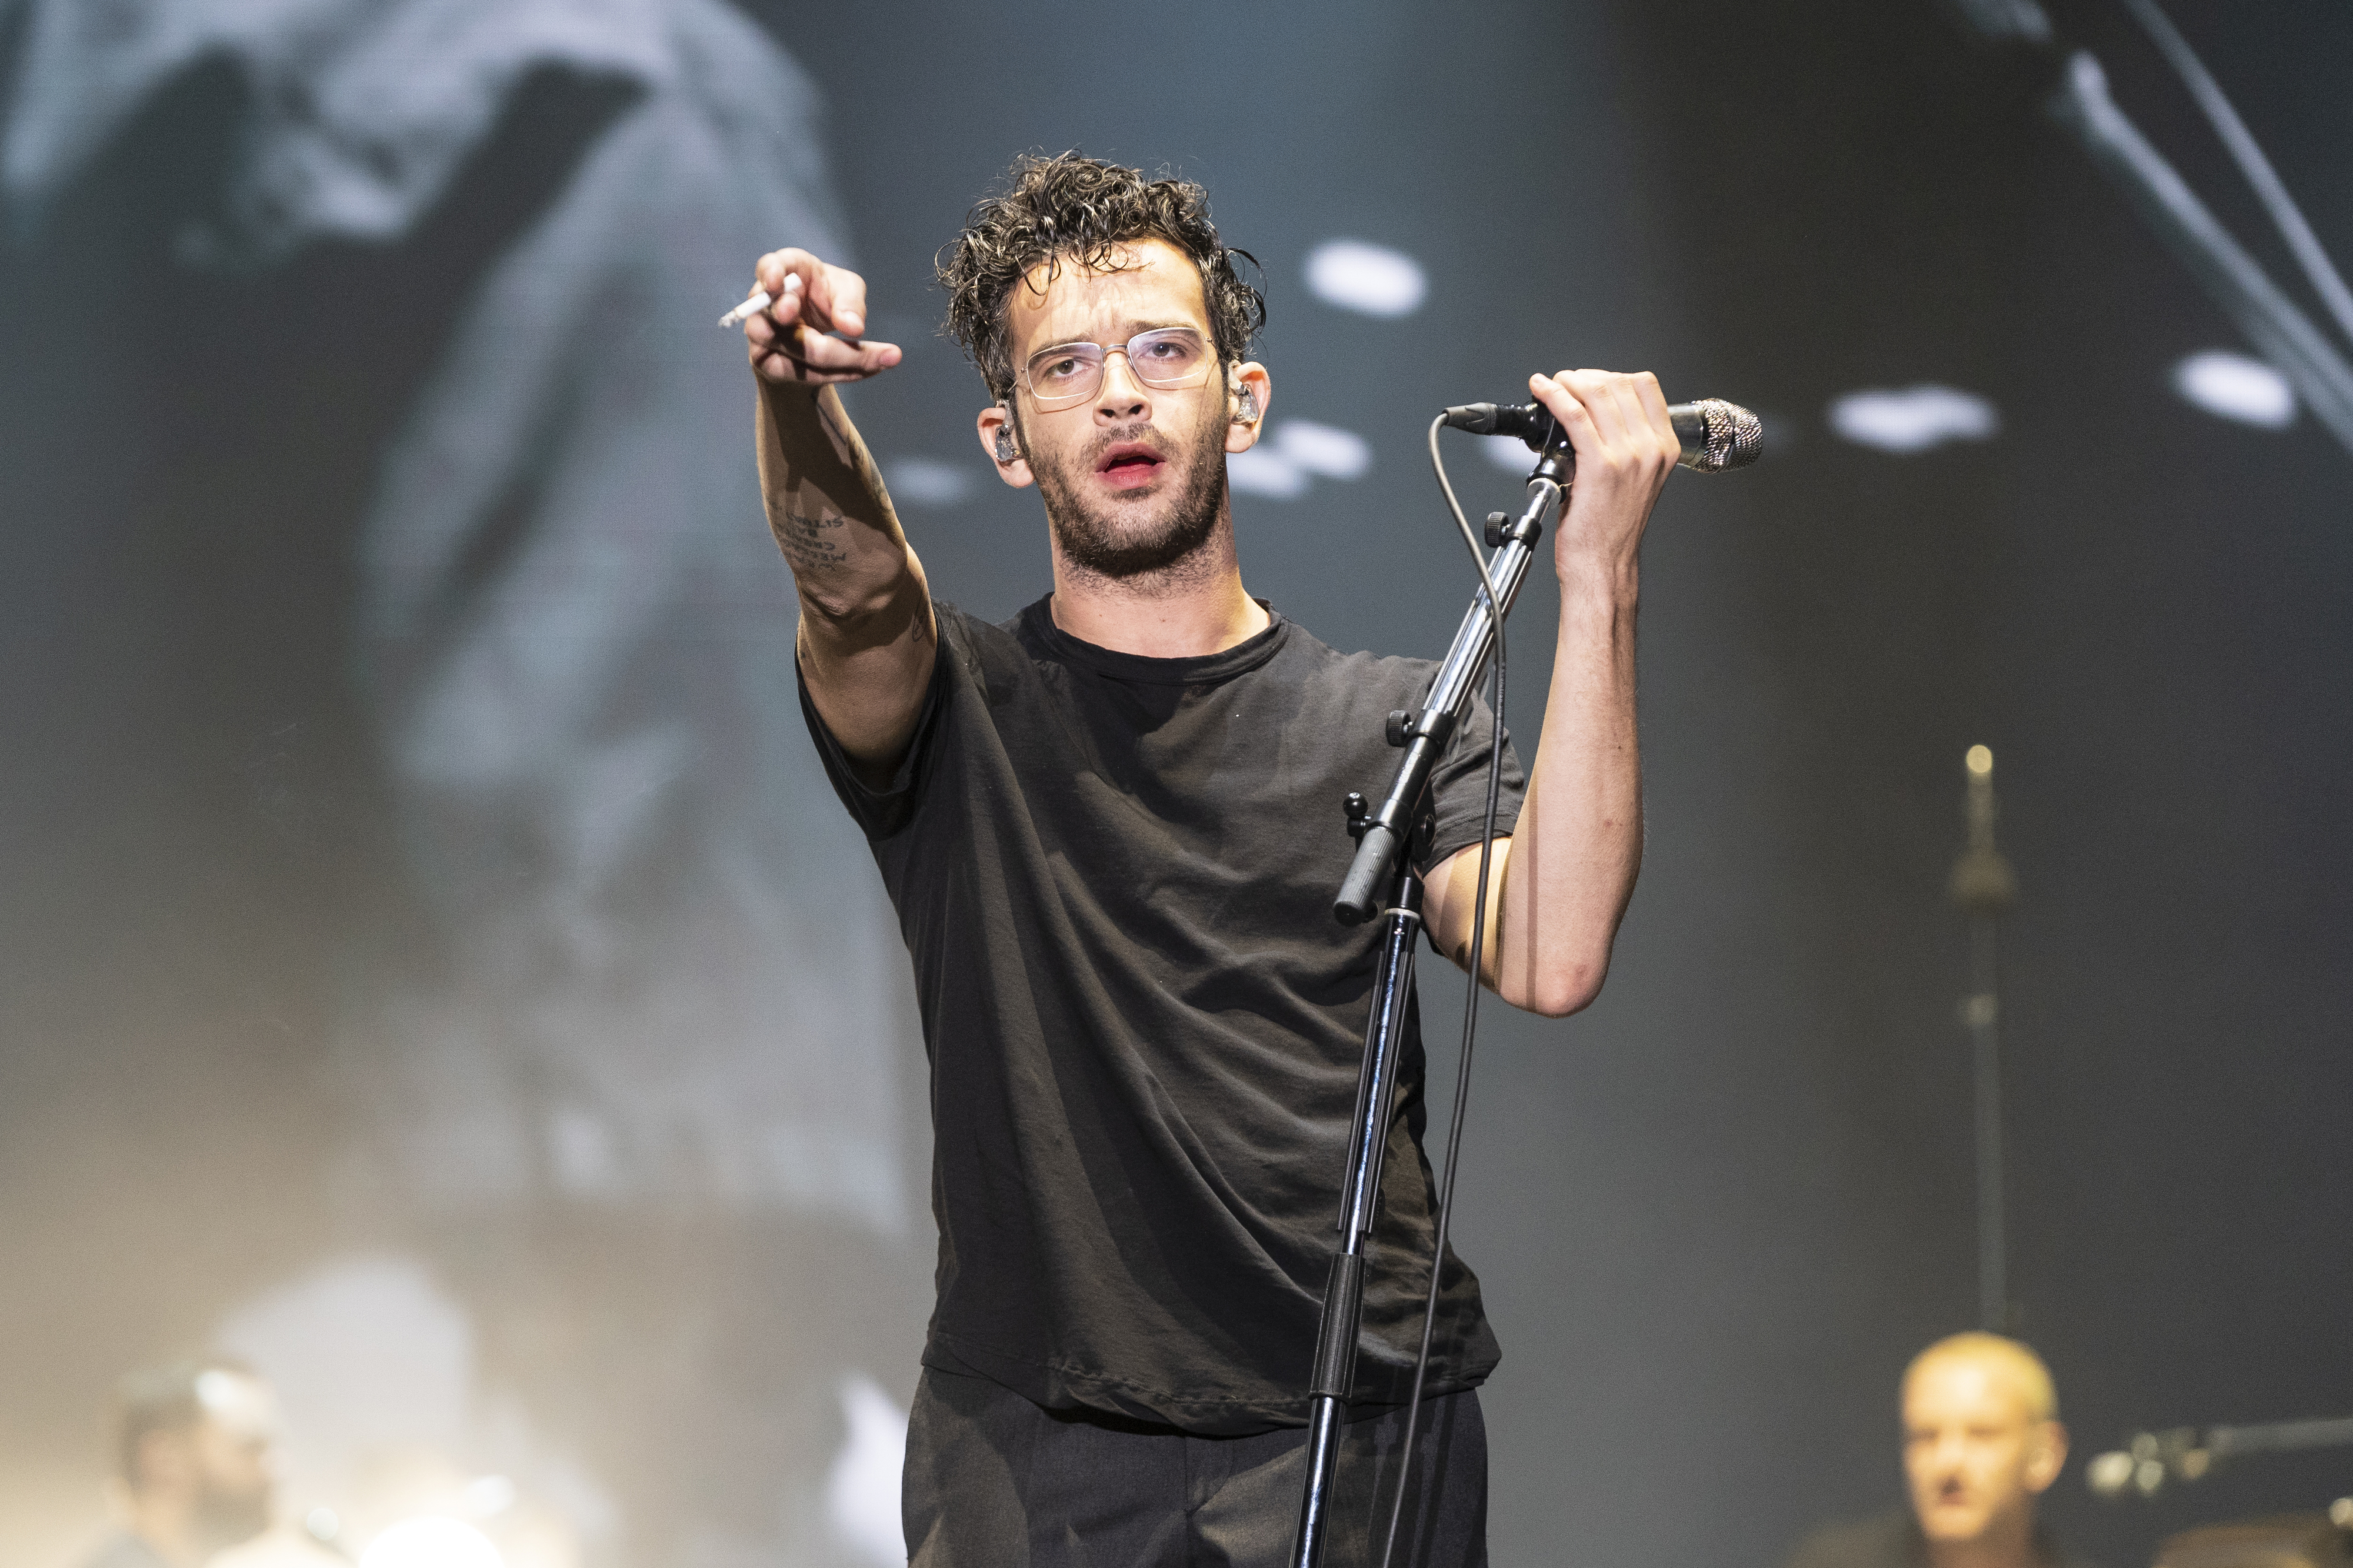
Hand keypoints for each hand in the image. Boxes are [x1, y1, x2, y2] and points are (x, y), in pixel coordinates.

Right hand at [743, 248, 903, 384]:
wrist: (812, 326)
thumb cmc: (826, 295)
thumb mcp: (846, 289)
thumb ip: (849, 301)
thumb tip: (852, 327)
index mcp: (783, 272)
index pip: (769, 267)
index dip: (770, 273)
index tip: (777, 281)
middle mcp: (764, 304)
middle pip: (780, 316)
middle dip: (808, 328)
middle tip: (843, 328)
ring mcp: (761, 335)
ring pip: (797, 351)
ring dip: (841, 359)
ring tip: (879, 360)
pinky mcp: (769, 364)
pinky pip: (806, 374)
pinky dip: (842, 373)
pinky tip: (870, 368)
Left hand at [1526, 368, 1679, 577]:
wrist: (1604, 564)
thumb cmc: (1611, 528)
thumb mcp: (1635, 479)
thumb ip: (1626, 445)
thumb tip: (1594, 414)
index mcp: (1664, 448)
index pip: (1645, 386)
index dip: (1612, 375)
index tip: (1590, 380)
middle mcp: (1650, 449)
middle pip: (1618, 383)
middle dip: (1585, 376)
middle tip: (1564, 382)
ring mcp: (1627, 456)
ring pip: (1596, 393)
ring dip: (1567, 382)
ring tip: (1551, 386)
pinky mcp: (1599, 465)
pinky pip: (1574, 415)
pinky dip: (1554, 397)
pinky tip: (1542, 392)